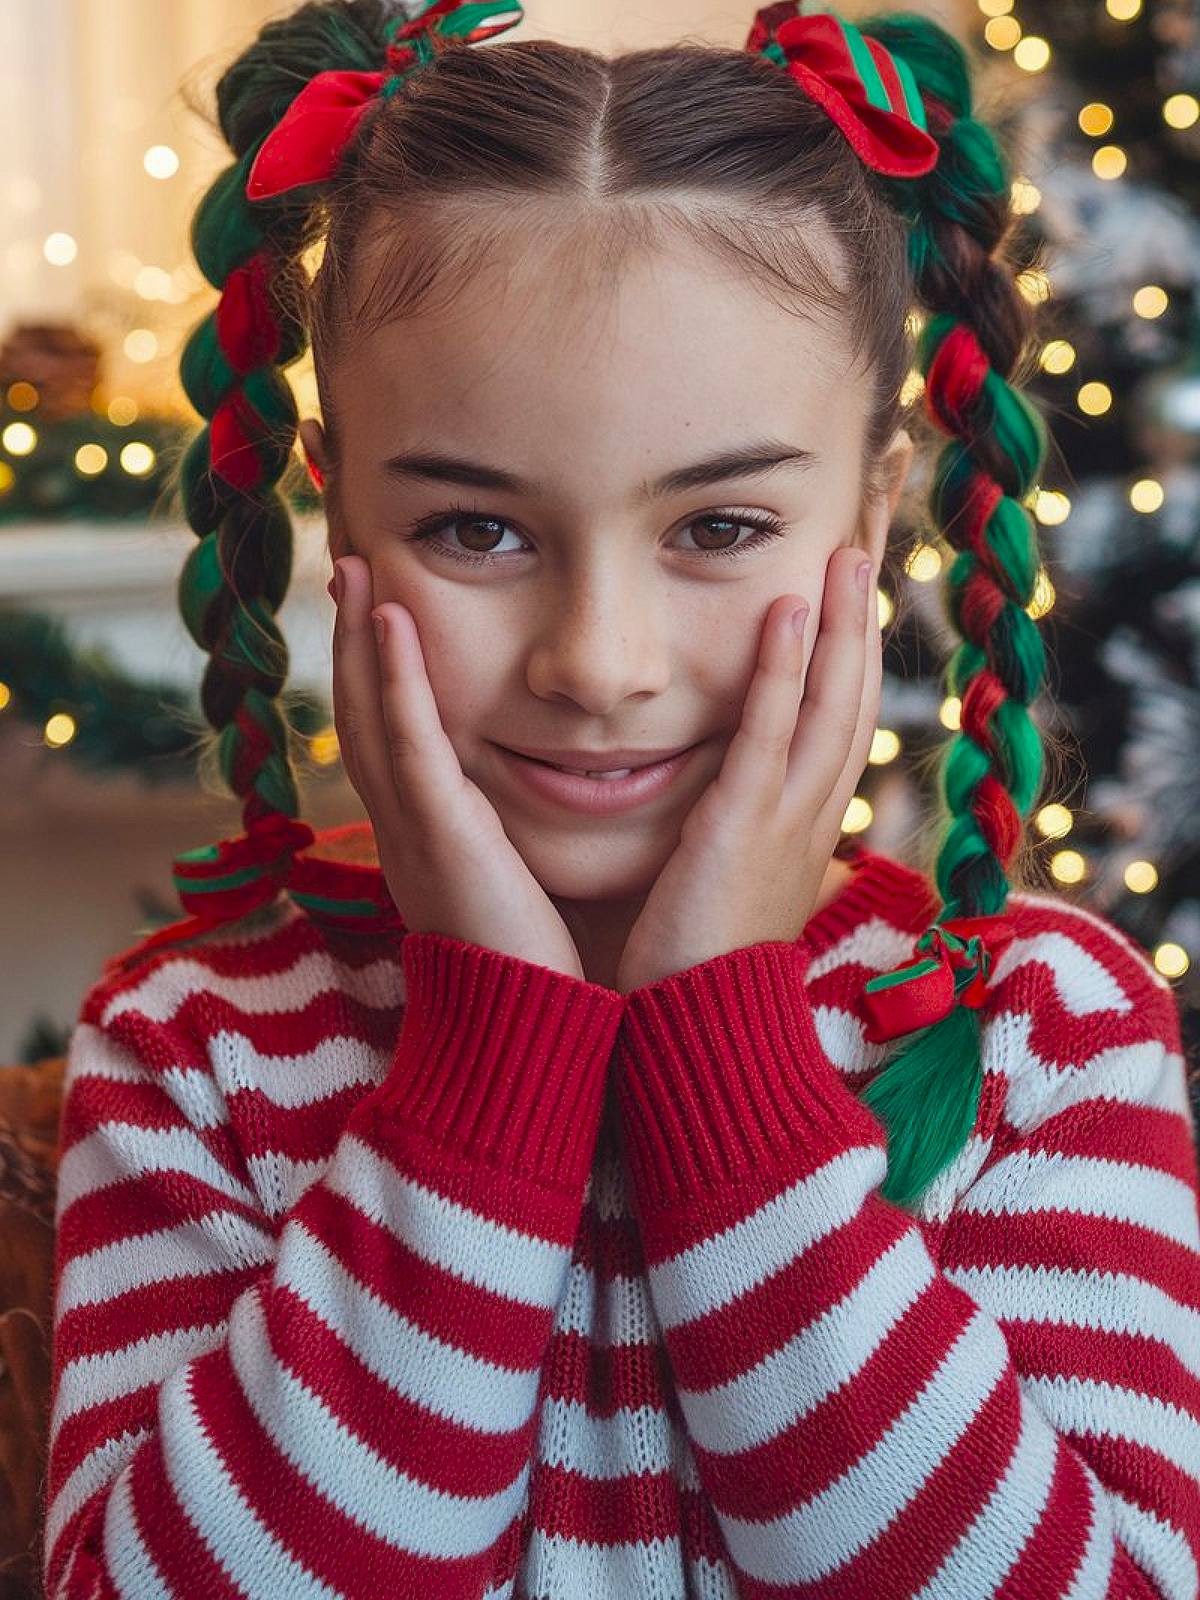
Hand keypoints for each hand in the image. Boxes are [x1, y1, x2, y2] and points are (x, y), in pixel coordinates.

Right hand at [331, 555, 585, 980]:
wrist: (527, 1037)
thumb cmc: (533, 970)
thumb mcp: (508, 887)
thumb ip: (504, 843)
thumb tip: (520, 816)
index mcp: (422, 836)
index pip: (387, 736)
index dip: (373, 672)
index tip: (376, 609)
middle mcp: (403, 826)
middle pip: (359, 713)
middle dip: (348, 638)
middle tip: (344, 564)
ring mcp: (413, 828)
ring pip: (369, 714)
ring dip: (357, 637)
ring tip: (351, 567)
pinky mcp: (439, 832)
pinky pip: (408, 741)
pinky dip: (394, 677)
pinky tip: (388, 619)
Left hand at [614, 546, 881, 993]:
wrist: (696, 1040)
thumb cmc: (694, 969)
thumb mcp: (724, 884)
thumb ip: (728, 833)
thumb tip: (717, 803)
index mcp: (802, 824)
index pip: (836, 719)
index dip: (849, 652)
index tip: (850, 591)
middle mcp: (809, 813)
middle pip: (853, 695)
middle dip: (862, 618)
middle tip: (867, 542)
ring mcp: (785, 818)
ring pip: (830, 702)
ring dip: (841, 623)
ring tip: (848, 551)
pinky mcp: (745, 825)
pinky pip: (771, 730)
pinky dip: (785, 667)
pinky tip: (791, 610)